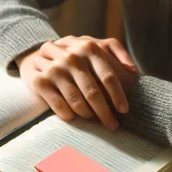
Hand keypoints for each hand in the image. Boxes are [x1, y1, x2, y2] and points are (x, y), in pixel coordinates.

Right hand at [17, 36, 138, 129]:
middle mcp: (71, 57)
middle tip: (112, 125)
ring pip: (76, 101)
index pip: (108, 77)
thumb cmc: (79, 54)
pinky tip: (74, 118)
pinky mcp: (40, 81)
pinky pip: (58, 104)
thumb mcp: (99, 45)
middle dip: (105, 113)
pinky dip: (68, 114)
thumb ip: (117, 52)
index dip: (118, 96)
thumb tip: (132, 70)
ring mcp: (54, 69)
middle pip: (93, 92)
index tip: (124, 111)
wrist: (41, 52)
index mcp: (90, 48)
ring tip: (94, 120)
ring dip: (88, 115)